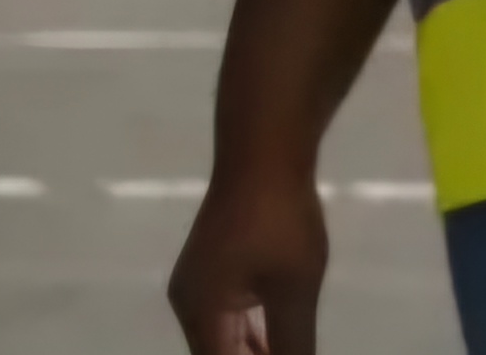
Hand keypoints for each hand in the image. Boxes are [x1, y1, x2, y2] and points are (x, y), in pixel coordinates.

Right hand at [166, 163, 323, 354]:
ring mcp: (199, 282)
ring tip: (288, 351)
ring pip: (223, 337)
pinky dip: (251, 331)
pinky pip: (228, 314)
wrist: (264, 152)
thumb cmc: (279, 221)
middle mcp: (190, 304)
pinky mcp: (214, 264)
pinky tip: (275, 338)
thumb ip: (292, 340)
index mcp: (201, 314)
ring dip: (254, 351)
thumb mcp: (294, 287)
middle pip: (218, 354)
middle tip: (294, 354)